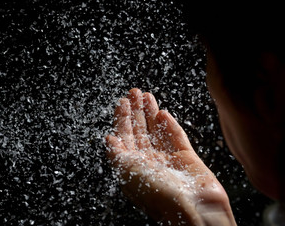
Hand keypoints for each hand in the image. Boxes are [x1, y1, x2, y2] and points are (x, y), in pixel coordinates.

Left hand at [106, 88, 236, 225]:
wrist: (192, 209)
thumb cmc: (157, 194)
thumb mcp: (127, 172)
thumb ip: (117, 154)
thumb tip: (109, 139)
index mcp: (133, 167)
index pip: (124, 137)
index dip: (122, 119)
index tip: (121, 102)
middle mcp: (148, 162)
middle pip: (140, 131)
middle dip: (136, 111)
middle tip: (135, 92)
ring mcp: (168, 160)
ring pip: (157, 131)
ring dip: (150, 113)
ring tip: (147, 95)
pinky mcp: (186, 158)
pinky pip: (175, 137)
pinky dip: (169, 125)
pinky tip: (163, 113)